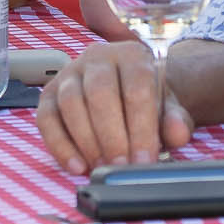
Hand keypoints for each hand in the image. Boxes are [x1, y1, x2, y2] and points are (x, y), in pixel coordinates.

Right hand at [36, 41, 196, 174]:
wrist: (126, 91)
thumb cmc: (147, 103)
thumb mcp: (168, 110)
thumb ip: (175, 121)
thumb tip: (178, 134)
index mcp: (132, 55)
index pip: (137, 87)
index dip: (141, 127)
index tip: (145, 159)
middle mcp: (98, 56)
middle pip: (100, 93)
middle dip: (111, 135)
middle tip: (121, 165)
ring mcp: (69, 73)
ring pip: (71, 103)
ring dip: (87, 141)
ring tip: (102, 168)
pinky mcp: (48, 94)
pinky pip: (46, 119)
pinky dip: (60, 146)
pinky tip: (77, 166)